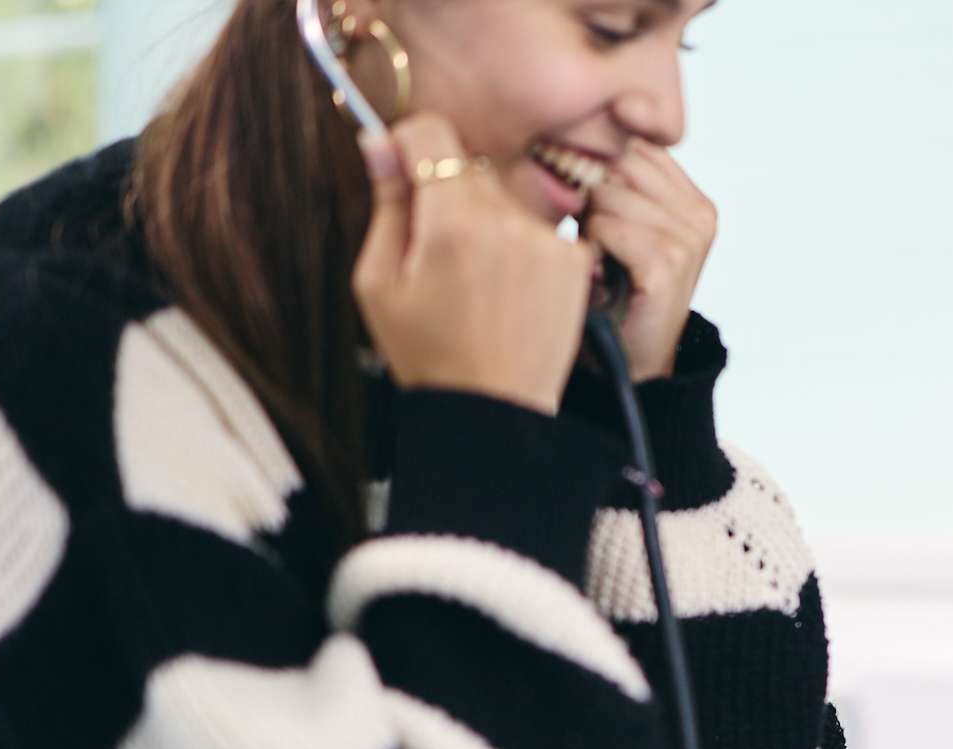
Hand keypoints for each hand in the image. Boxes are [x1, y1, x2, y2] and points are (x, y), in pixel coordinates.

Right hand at [354, 114, 596, 412]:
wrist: (493, 412)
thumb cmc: (430, 355)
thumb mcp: (380, 282)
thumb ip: (385, 204)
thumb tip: (377, 141)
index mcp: (451, 224)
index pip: (430, 132)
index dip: (408, 144)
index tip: (400, 166)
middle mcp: (507, 222)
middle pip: (467, 164)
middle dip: (445, 192)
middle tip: (435, 249)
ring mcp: (547, 239)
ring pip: (503, 196)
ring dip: (485, 219)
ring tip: (474, 277)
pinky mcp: (574, 258)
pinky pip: (537, 225)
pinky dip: (520, 244)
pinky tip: (506, 288)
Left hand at [582, 140, 716, 381]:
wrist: (628, 363)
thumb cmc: (612, 291)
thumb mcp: (616, 225)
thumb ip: (611, 180)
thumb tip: (571, 135)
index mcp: (693, 198)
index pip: (636, 144)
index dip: (600, 164)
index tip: (586, 200)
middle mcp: (700, 213)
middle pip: (620, 162)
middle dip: (590, 196)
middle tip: (592, 241)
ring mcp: (690, 237)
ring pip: (609, 193)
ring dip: (587, 226)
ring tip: (597, 261)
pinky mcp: (670, 262)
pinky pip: (608, 226)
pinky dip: (590, 248)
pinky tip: (599, 274)